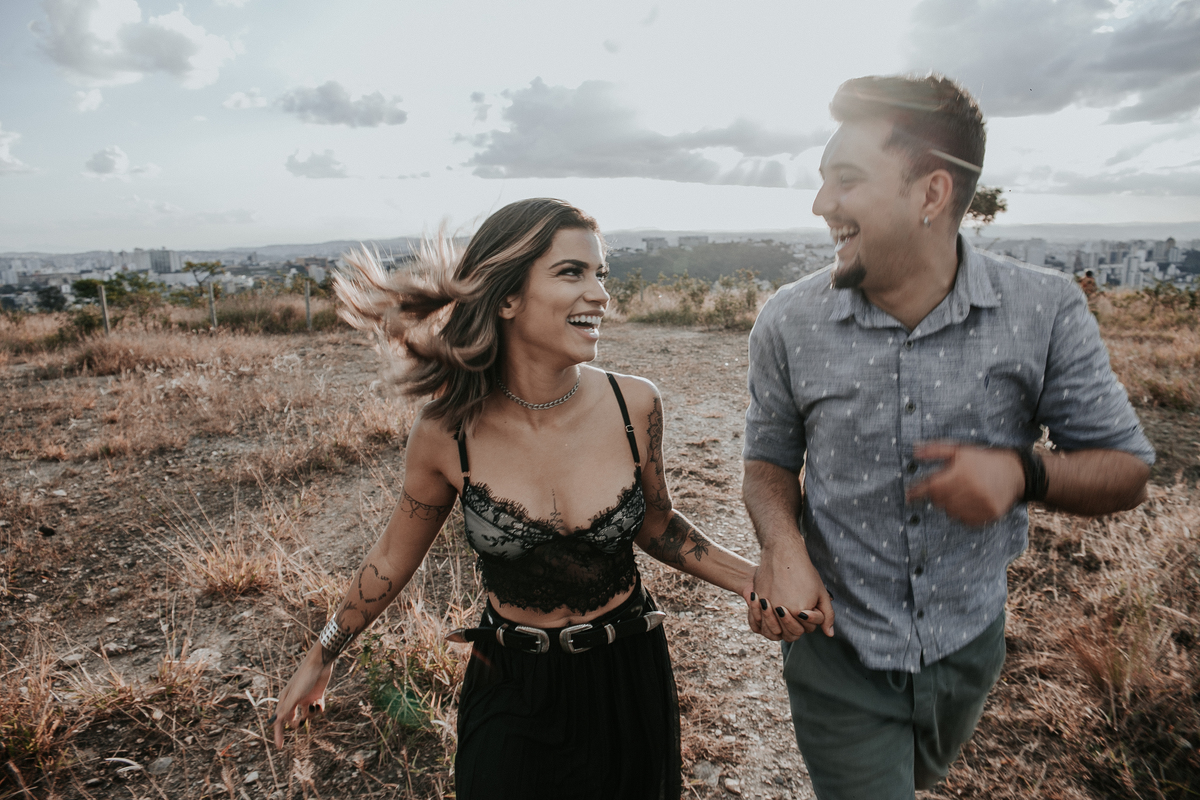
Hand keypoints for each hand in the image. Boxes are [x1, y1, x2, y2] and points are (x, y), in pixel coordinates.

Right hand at [271, 647, 334, 747]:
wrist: (320, 663)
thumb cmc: (305, 677)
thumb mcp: (295, 695)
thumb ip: (286, 710)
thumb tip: (274, 723)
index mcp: (285, 700)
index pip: (279, 721)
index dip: (279, 734)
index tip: (279, 748)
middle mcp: (294, 700)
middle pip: (293, 720)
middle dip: (297, 723)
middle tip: (301, 721)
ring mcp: (306, 698)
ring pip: (307, 715)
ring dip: (311, 714)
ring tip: (313, 705)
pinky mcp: (317, 695)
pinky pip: (318, 709)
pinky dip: (319, 708)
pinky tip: (320, 702)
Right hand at [743, 535, 833, 642]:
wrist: (783, 553)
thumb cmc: (804, 572)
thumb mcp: (821, 593)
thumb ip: (827, 615)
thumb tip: (830, 634)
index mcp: (801, 612)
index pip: (807, 629)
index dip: (810, 620)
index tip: (808, 607)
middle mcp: (783, 612)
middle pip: (791, 633)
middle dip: (797, 624)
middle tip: (797, 610)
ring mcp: (769, 606)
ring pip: (774, 630)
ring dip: (780, 624)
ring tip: (785, 610)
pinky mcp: (758, 599)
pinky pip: (761, 619)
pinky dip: (767, 618)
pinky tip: (773, 607)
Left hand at [906, 441, 1023, 525]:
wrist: (1016, 472)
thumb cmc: (983, 459)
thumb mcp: (959, 450)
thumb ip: (935, 450)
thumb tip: (913, 450)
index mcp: (961, 473)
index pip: (931, 487)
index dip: (917, 492)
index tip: (908, 496)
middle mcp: (971, 490)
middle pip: (939, 501)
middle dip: (937, 495)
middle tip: (947, 486)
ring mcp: (981, 505)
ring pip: (951, 512)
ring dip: (950, 505)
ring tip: (961, 492)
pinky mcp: (989, 516)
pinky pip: (965, 520)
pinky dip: (962, 513)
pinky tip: (970, 502)